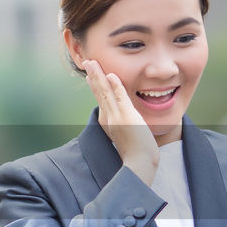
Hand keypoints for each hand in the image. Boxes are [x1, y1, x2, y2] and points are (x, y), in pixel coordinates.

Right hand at [82, 59, 158, 184]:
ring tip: (92, 62)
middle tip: (87, 62)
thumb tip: (124, 119)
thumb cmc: (137, 153)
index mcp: (108, 121)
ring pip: (105, 92)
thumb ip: (124, 125)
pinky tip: (110, 75)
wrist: (139, 165)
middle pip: (99, 93)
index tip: (91, 74)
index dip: (95, 85)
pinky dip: (115, 86)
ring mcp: (116, 117)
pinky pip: (120, 98)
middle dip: (93, 76)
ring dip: (98, 76)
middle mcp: (109, 118)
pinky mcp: (127, 117)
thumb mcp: (126, 136)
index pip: (101, 99)